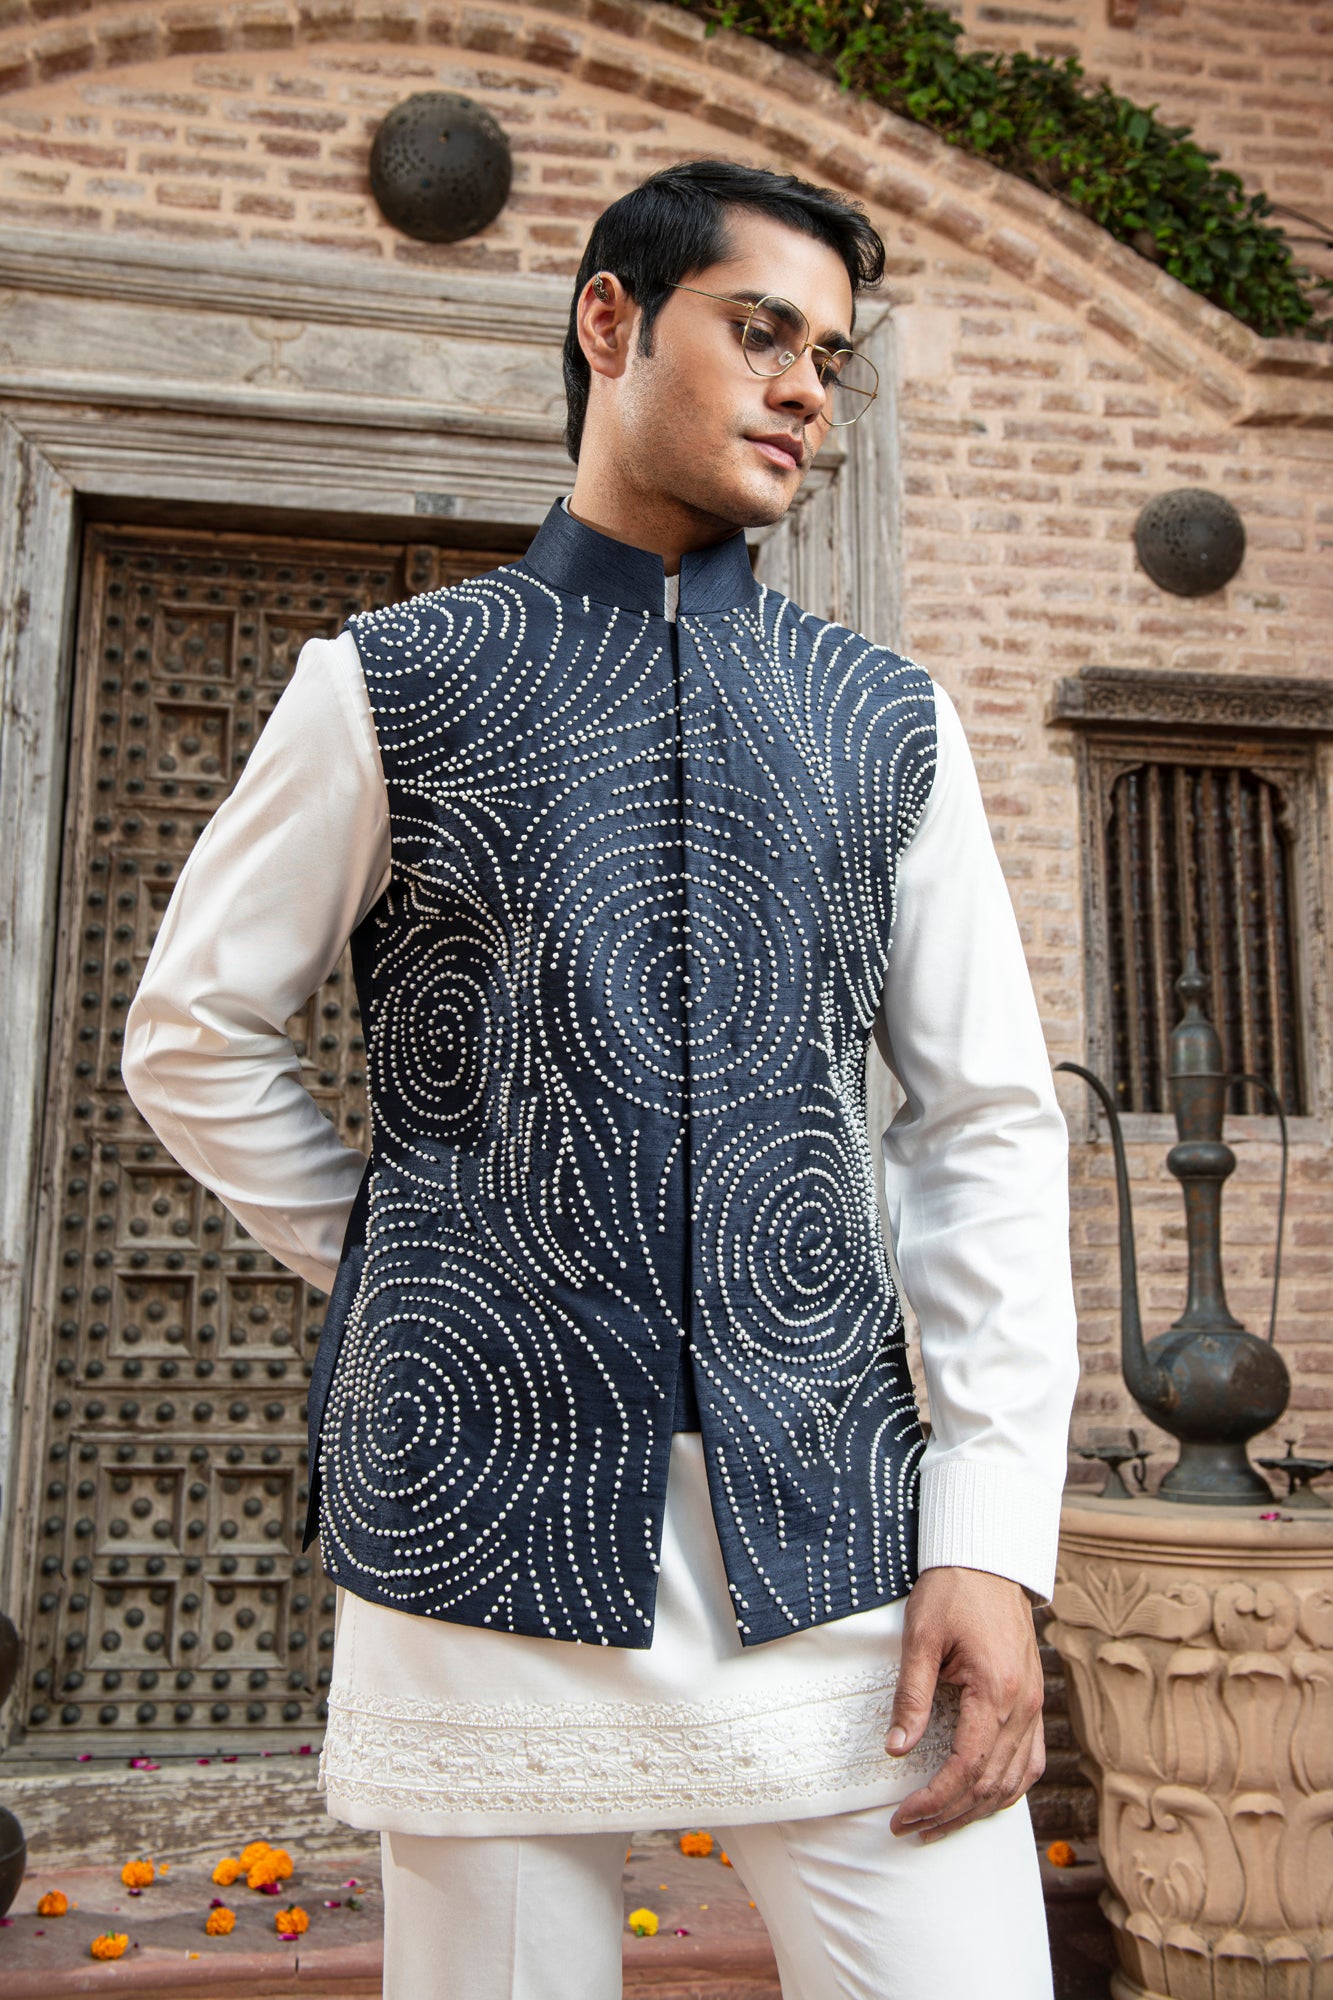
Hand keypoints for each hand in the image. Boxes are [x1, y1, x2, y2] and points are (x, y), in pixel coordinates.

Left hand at [884, 1564, 1044, 1842]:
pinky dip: (1008, 1787)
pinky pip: (1031, 1760)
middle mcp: (1023, 1705)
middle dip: (949, 1813)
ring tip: (940, 1824)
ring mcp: (1033, 1705)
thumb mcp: (920, 1638)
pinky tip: (984, 1798)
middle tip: (910, 1828)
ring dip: (978, 1809)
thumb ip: (911, 1696)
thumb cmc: (952, 1591)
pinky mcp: (1032, 1700)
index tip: (904, 1816)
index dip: (935, 1799)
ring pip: (1015, 1780)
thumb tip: (897, 1749)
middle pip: (991, 1783)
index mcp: (995, 1691)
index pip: (967, 1767)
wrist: (988, 1560)